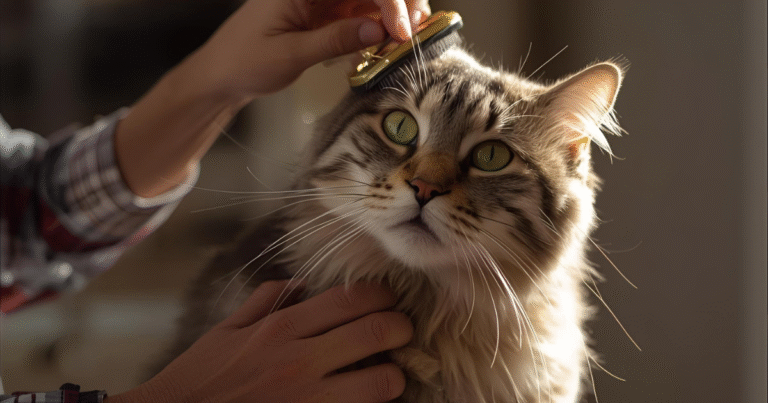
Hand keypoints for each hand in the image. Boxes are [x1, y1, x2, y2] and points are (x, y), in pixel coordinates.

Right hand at [108, 281, 413, 402]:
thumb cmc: (199, 379)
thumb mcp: (225, 331)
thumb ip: (264, 301)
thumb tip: (301, 284)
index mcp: (280, 327)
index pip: (350, 299)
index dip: (382, 296)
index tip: (388, 299)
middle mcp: (299, 358)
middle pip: (376, 332)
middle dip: (402, 328)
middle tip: (403, 331)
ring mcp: (309, 398)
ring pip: (381, 381)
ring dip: (394, 375)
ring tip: (389, 374)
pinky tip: (367, 400)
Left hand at [190, 0, 431, 97]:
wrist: (222, 76)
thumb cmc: (243, 61)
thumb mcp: (290, 53)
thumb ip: (335, 40)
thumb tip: (378, 31)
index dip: (387, 1)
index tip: (401, 30)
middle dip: (398, 3)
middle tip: (415, 30)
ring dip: (392, 16)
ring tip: (405, 40)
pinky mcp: (326, 13)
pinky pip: (361, 15)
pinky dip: (377, 29)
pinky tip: (385, 44)